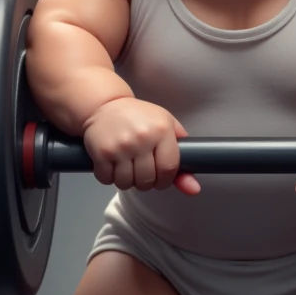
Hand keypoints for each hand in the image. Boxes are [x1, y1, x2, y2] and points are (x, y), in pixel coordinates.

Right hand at [83, 97, 200, 195]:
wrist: (106, 104)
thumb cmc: (139, 116)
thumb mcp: (166, 126)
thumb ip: (183, 157)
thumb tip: (194, 189)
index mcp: (162, 130)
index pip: (168, 169)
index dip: (165, 180)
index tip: (161, 178)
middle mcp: (142, 138)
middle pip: (147, 180)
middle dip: (146, 182)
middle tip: (142, 171)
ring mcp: (121, 146)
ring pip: (127, 183)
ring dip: (127, 181)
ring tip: (127, 167)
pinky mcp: (101, 152)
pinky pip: (107, 180)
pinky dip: (109, 177)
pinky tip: (113, 164)